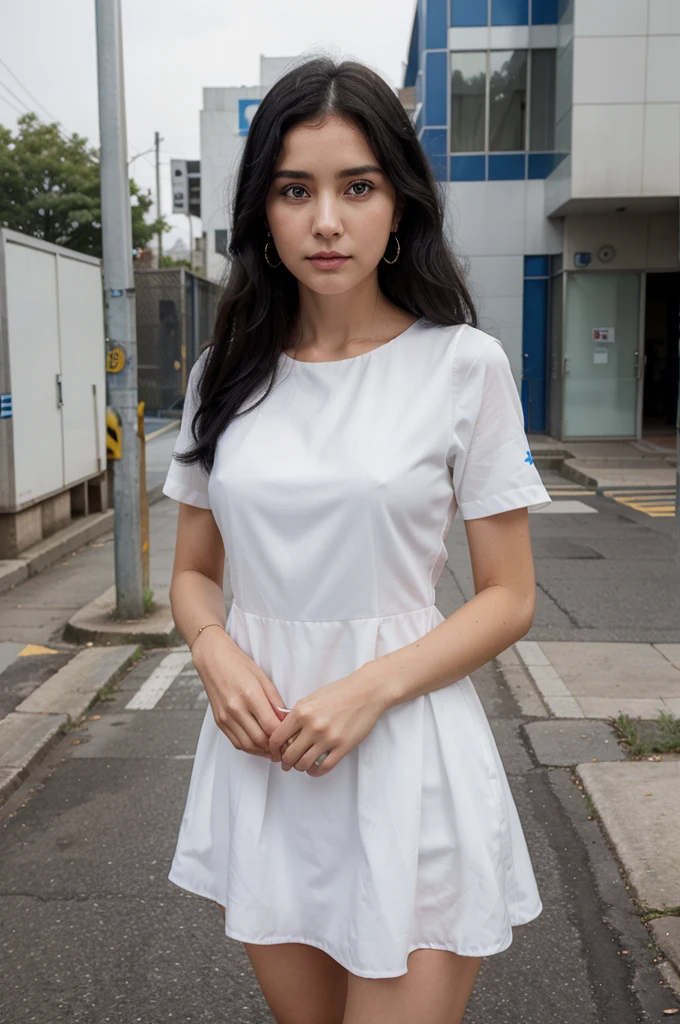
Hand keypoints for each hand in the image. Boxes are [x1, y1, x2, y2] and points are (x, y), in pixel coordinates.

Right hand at [192, 629, 285, 758]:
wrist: (213, 660)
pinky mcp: (219, 722)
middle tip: (286, 747)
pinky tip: (259, 745)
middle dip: (275, 747)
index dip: (283, 736)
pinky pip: (236, 742)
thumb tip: (286, 720)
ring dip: (262, 751)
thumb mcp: (263, 678)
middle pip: (260, 740)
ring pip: (247, 745)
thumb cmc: (239, 665)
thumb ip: (275, 701)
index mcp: (250, 695)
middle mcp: (235, 709)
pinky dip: (249, 747)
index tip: (292, 737)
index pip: (271, 726)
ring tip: (274, 749)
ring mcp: (225, 717)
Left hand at [268, 668, 386, 776]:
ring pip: (304, 764)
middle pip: (289, 755)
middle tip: (286, 764)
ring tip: (301, 765)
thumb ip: (295, 715)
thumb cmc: (339, 693)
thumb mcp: (310, 698)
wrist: (366, 692)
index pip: (277, 739)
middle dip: (285, 762)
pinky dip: (315, 772)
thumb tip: (282, 733)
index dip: (273, 750)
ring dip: (299, 767)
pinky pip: (323, 768)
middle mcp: (313, 726)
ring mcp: (328, 738)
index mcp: (301, 712)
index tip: (275, 754)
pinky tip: (314, 769)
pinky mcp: (343, 747)